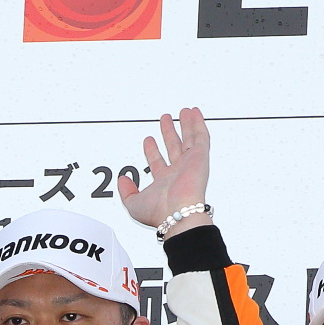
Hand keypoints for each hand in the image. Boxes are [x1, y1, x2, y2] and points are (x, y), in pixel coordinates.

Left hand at [118, 107, 211, 231]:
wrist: (177, 212)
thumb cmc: (160, 212)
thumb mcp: (133, 203)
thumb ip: (126, 191)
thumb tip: (122, 180)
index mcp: (164, 182)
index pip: (157, 161)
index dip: (152, 150)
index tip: (149, 139)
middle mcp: (178, 172)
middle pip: (173, 147)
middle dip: (169, 132)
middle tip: (165, 120)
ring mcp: (190, 164)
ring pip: (188, 139)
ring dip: (185, 125)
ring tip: (182, 112)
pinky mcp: (200, 157)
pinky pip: (201, 136)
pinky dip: (198, 124)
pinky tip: (195, 114)